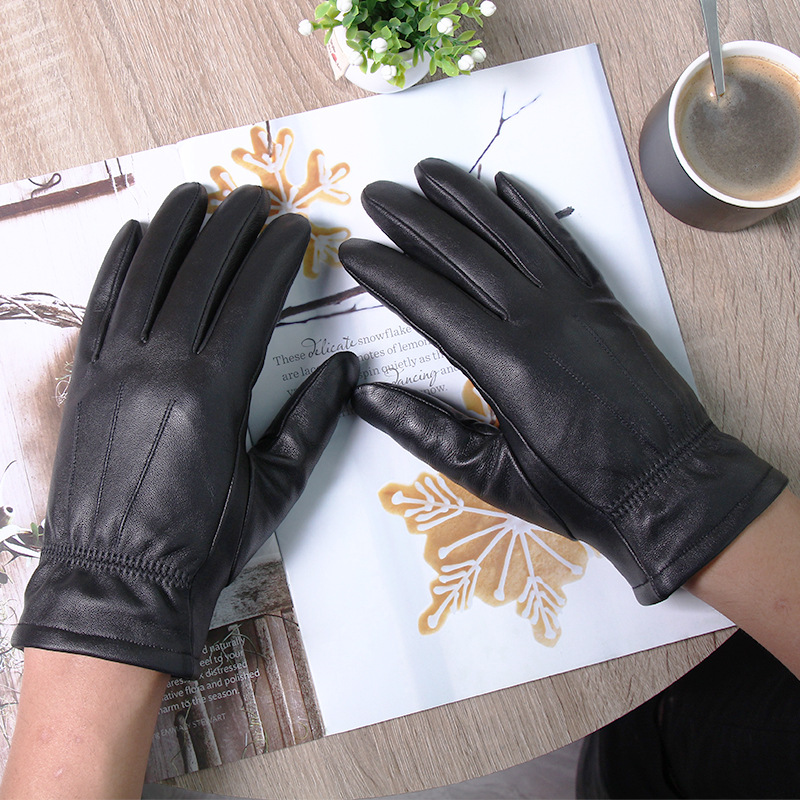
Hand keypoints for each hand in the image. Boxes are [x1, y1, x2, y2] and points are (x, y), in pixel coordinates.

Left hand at [12, 183, 357, 676]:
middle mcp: (161, 365)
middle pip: (201, 271)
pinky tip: (134, 233)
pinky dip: (117, 263)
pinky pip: (98, 305)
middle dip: (233, 224)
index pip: (252, 297)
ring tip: (199, 194)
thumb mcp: (277, 487)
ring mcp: (115, 367)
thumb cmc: (204, 541)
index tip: (296, 230)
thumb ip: (313, 420)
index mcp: (215, 390)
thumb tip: (346, 370)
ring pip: (147, 275)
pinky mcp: (84, 379)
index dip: (277, 255)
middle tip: (257, 197)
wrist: (120, 582)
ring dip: (175, 227)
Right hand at [339, 158, 785, 603]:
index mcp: (505, 365)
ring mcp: (575, 302)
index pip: (430, 303)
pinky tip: (505, 184)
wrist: (670, 486)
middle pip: (465, 254)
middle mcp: (538, 319)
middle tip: (376, 195)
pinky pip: (563, 241)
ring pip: (511, 234)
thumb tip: (365, 398)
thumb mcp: (492, 478)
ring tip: (427, 171)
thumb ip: (426, 433)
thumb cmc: (580, 491)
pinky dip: (532, 210)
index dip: (387, 273)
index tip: (354, 251)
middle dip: (414, 220)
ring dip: (466, 198)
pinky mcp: (603, 299)